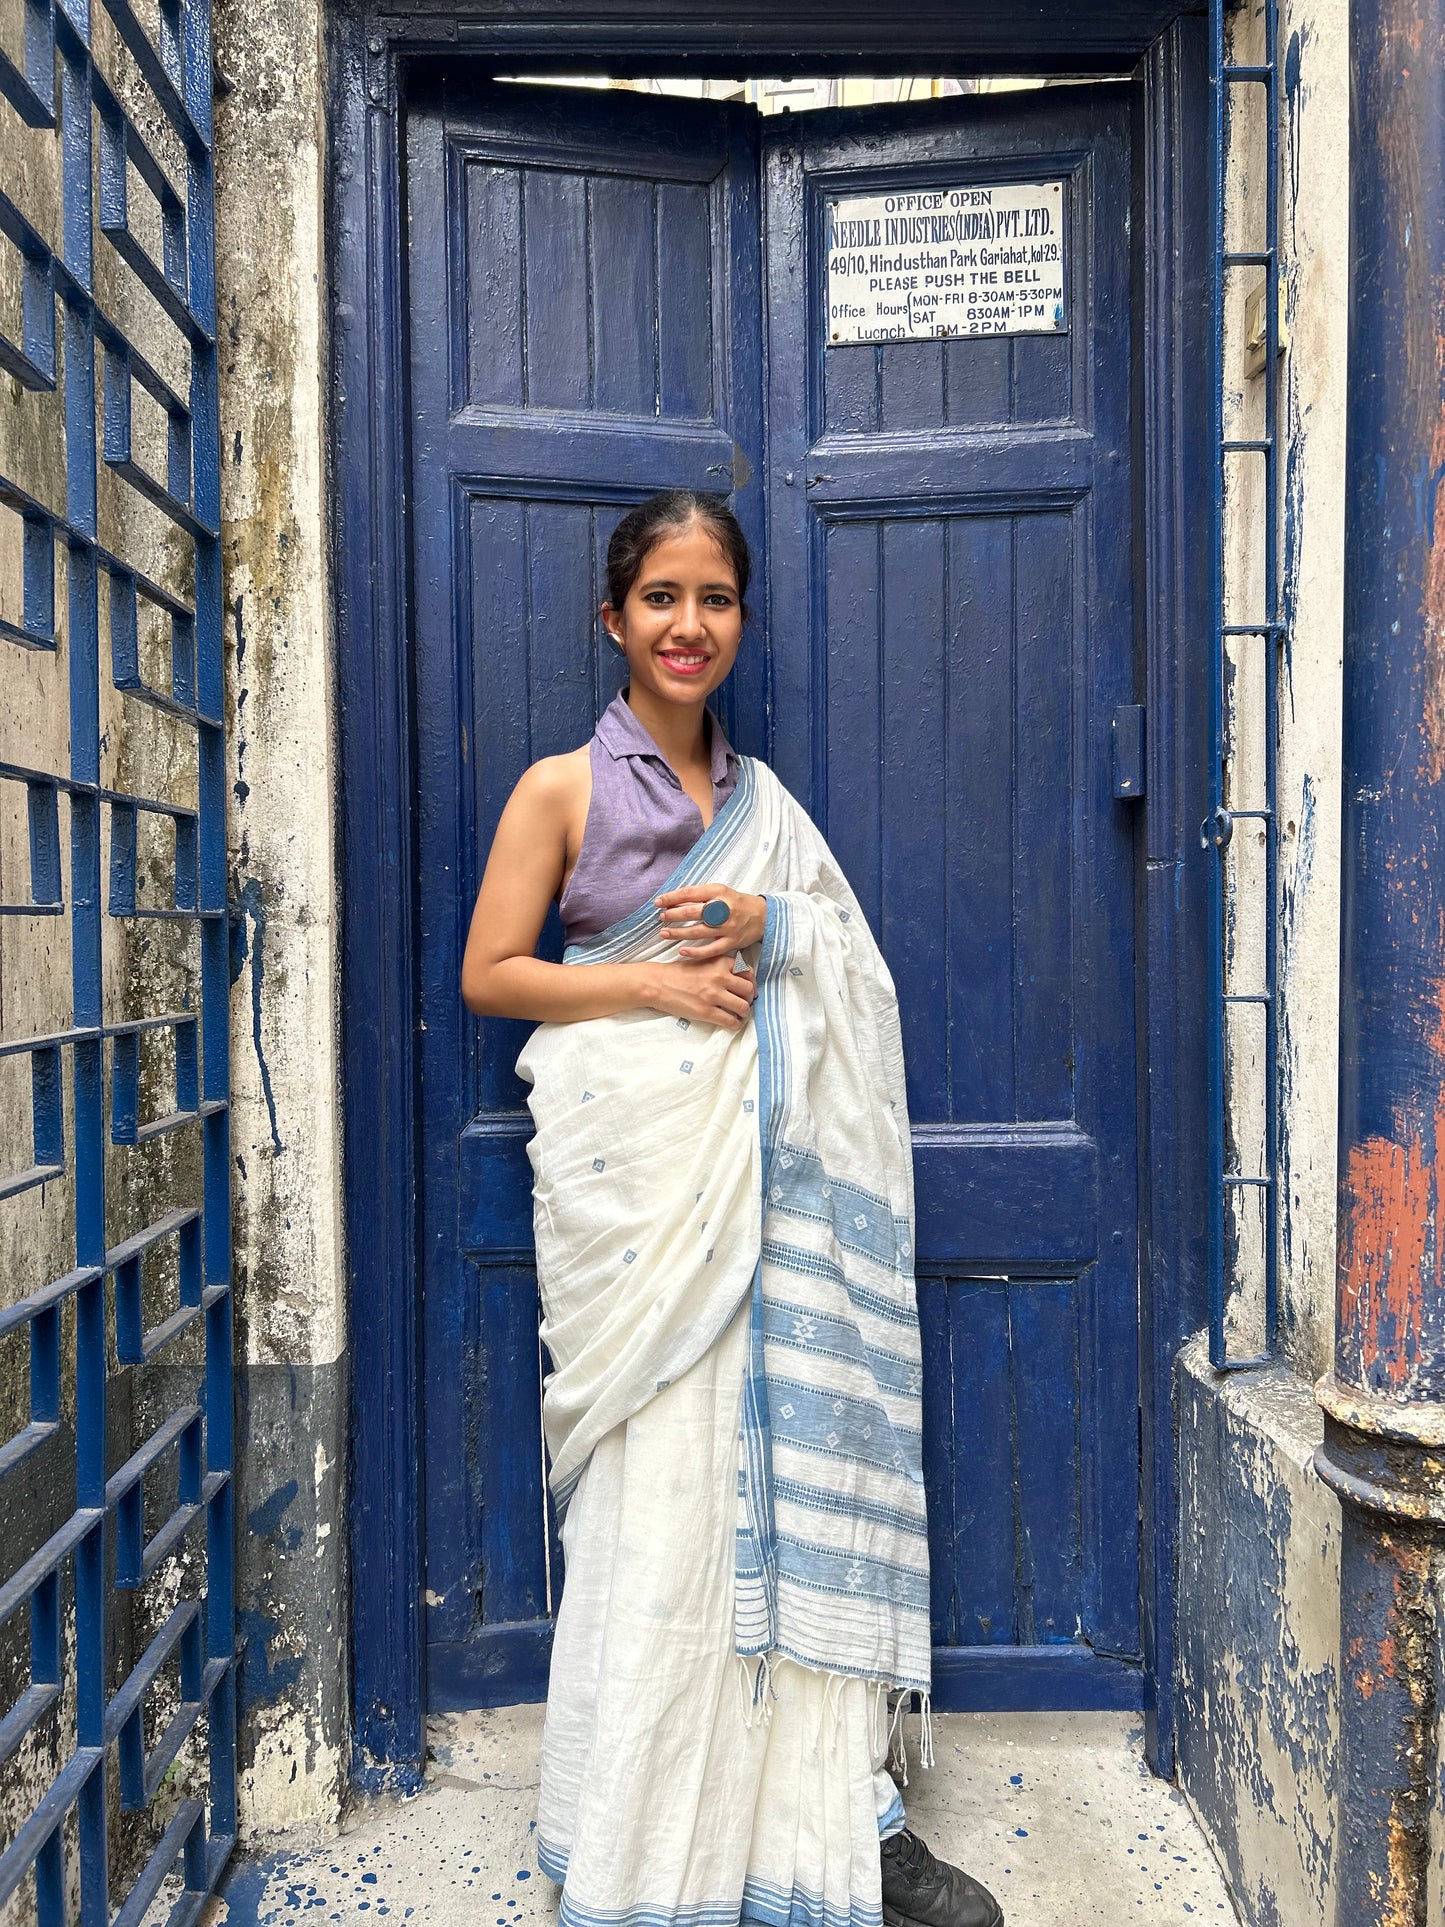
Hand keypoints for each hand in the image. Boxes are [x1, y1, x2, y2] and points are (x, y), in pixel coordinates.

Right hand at [641, 954, 757, 1028]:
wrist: (657, 983)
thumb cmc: (678, 972)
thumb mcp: (703, 961)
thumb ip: (721, 966)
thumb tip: (740, 976)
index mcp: (720, 962)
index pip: (748, 971)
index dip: (750, 982)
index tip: (747, 989)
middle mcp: (720, 977)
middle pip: (749, 989)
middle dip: (749, 998)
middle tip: (745, 1002)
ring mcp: (713, 995)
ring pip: (743, 1007)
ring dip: (745, 1012)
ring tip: (740, 1015)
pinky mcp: (706, 1011)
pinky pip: (731, 1021)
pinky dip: (735, 1024)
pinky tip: (733, 1024)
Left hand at [655, 884, 767, 957]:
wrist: (763, 917)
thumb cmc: (737, 903)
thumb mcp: (720, 892)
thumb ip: (699, 896)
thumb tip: (674, 901)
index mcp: (719, 892)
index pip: (690, 893)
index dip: (672, 897)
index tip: (659, 902)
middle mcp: (723, 909)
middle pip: (693, 912)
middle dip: (674, 915)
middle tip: (662, 917)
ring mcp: (727, 927)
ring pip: (698, 931)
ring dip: (678, 933)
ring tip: (664, 933)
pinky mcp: (731, 942)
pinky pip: (710, 950)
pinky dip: (695, 952)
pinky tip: (682, 951)